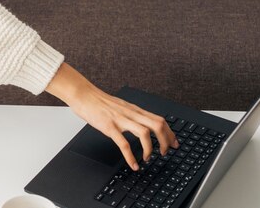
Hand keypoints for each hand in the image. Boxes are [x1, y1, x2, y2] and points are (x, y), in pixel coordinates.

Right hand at [45, 62, 179, 170]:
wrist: (84, 95)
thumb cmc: (100, 102)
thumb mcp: (122, 107)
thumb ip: (133, 115)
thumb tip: (143, 125)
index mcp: (135, 110)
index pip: (160, 120)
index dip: (170, 133)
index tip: (174, 144)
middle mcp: (131, 114)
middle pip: (158, 125)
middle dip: (166, 141)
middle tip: (165, 153)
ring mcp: (121, 120)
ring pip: (144, 133)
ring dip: (150, 149)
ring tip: (148, 158)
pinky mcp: (109, 126)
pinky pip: (123, 143)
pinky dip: (130, 156)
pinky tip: (133, 164)